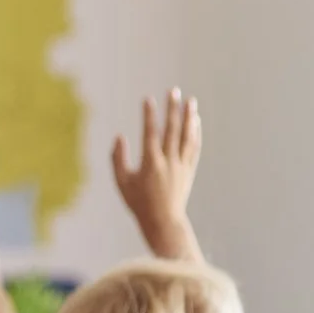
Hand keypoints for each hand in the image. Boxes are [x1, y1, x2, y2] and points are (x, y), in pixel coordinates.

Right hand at [110, 88, 203, 261]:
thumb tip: (119, 136)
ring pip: (187, 136)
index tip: (148, 99)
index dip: (149, 115)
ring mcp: (181, 165)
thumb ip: (118, 159)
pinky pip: (194, 147)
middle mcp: (169, 161)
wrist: (163, 221)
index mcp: (151, 163)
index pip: (150, 133)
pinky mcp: (189, 170)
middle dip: (173, 108)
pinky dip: (195, 132)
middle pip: (172, 129)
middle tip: (173, 90)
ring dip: (189, 117)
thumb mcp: (121, 182)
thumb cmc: (138, 203)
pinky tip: (195, 121)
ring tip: (190, 100)